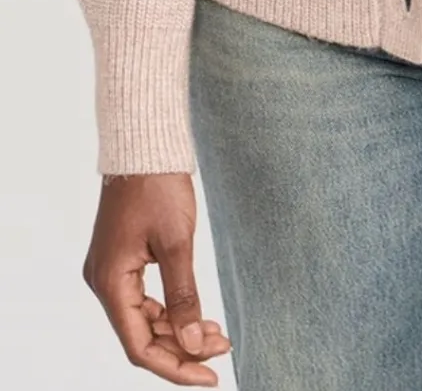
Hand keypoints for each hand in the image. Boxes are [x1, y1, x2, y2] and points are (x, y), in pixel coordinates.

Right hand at [82, 172, 231, 385]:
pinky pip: (145, 300)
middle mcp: (104, 283)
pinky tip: (197, 315)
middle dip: (183, 349)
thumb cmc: (158, 187)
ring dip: (179, 331)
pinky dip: (171, 311)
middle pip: (142, 337)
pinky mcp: (122, 261)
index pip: (140, 347)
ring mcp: (111, 272)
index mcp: (110, 284)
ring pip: (145, 320)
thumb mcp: (177, 243)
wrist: (144, 146)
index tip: (211, 377)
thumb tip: (197, 346)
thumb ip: (184, 298)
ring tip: (218, 334)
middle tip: (224, 348)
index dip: (176, 367)